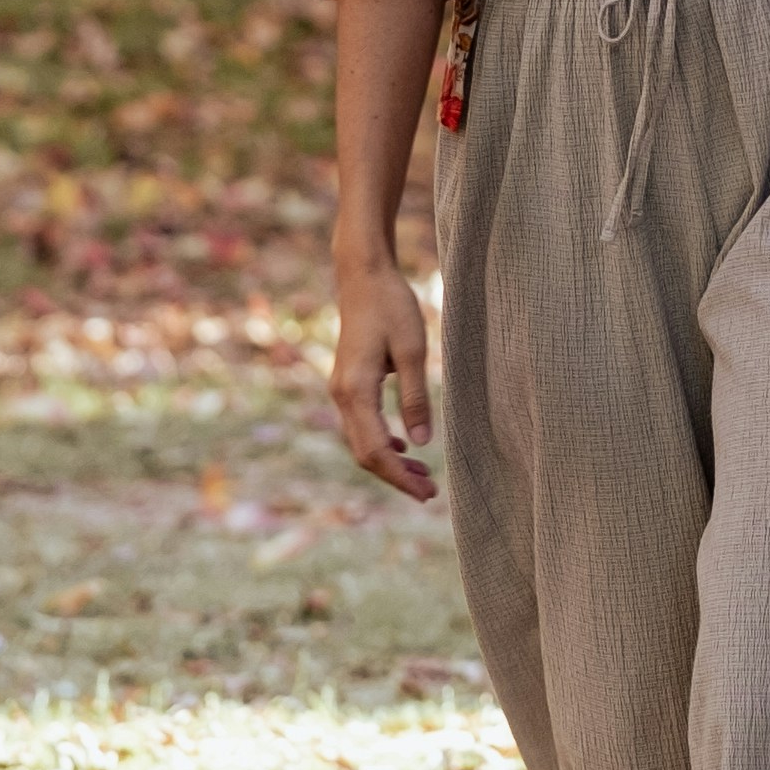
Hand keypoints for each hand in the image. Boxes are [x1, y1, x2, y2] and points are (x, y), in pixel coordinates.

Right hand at [329, 255, 437, 499]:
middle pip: (364, 453)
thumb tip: (421, 444)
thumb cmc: (391, 306)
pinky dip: (381, 443)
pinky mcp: (347, 384)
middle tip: (429, 492)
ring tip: (422, 475)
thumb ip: (416, 398)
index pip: (376, 449)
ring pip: (360, 442)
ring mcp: (340, 390)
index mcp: (356, 390)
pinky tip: (404, 446)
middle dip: (396, 476)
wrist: (362, 276)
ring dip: (389, 462)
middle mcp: (341, 395)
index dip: (401, 476)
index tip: (427, 493)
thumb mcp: (413, 350)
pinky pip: (360, 425)